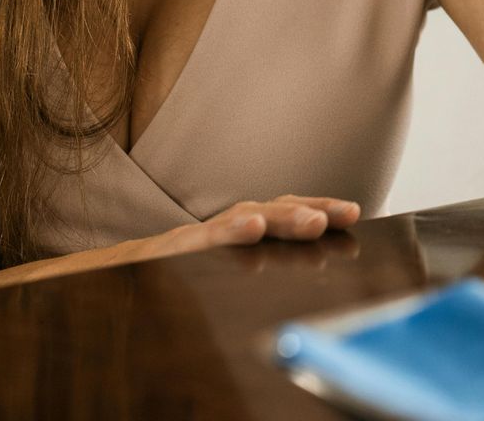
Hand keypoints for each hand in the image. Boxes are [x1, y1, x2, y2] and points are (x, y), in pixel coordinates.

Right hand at [114, 194, 360, 262]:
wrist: (129, 274)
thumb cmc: (196, 273)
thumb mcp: (243, 267)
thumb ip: (277, 264)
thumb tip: (323, 266)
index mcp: (253, 227)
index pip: (293, 211)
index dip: (323, 208)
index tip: (354, 214)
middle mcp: (235, 222)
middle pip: (277, 210)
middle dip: (311, 210)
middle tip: (338, 217)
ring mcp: (208, 234)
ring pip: (249, 219)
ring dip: (283, 218)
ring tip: (312, 222)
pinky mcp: (179, 249)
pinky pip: (208, 240)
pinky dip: (232, 233)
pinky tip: (252, 229)